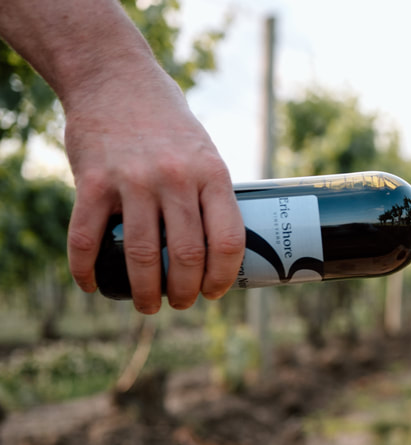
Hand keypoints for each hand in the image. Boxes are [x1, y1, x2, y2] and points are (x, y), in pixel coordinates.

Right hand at [63, 66, 243, 312]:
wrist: (114, 77)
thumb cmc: (168, 123)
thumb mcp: (205, 153)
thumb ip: (211, 195)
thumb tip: (223, 251)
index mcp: (212, 174)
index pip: (228, 240)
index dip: (224, 276)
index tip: (216, 292)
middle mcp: (175, 178)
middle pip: (188, 255)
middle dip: (187, 292)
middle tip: (182, 303)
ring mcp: (133, 180)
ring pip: (143, 255)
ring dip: (146, 291)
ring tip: (148, 305)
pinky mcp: (93, 180)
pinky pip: (87, 238)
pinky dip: (86, 270)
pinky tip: (92, 286)